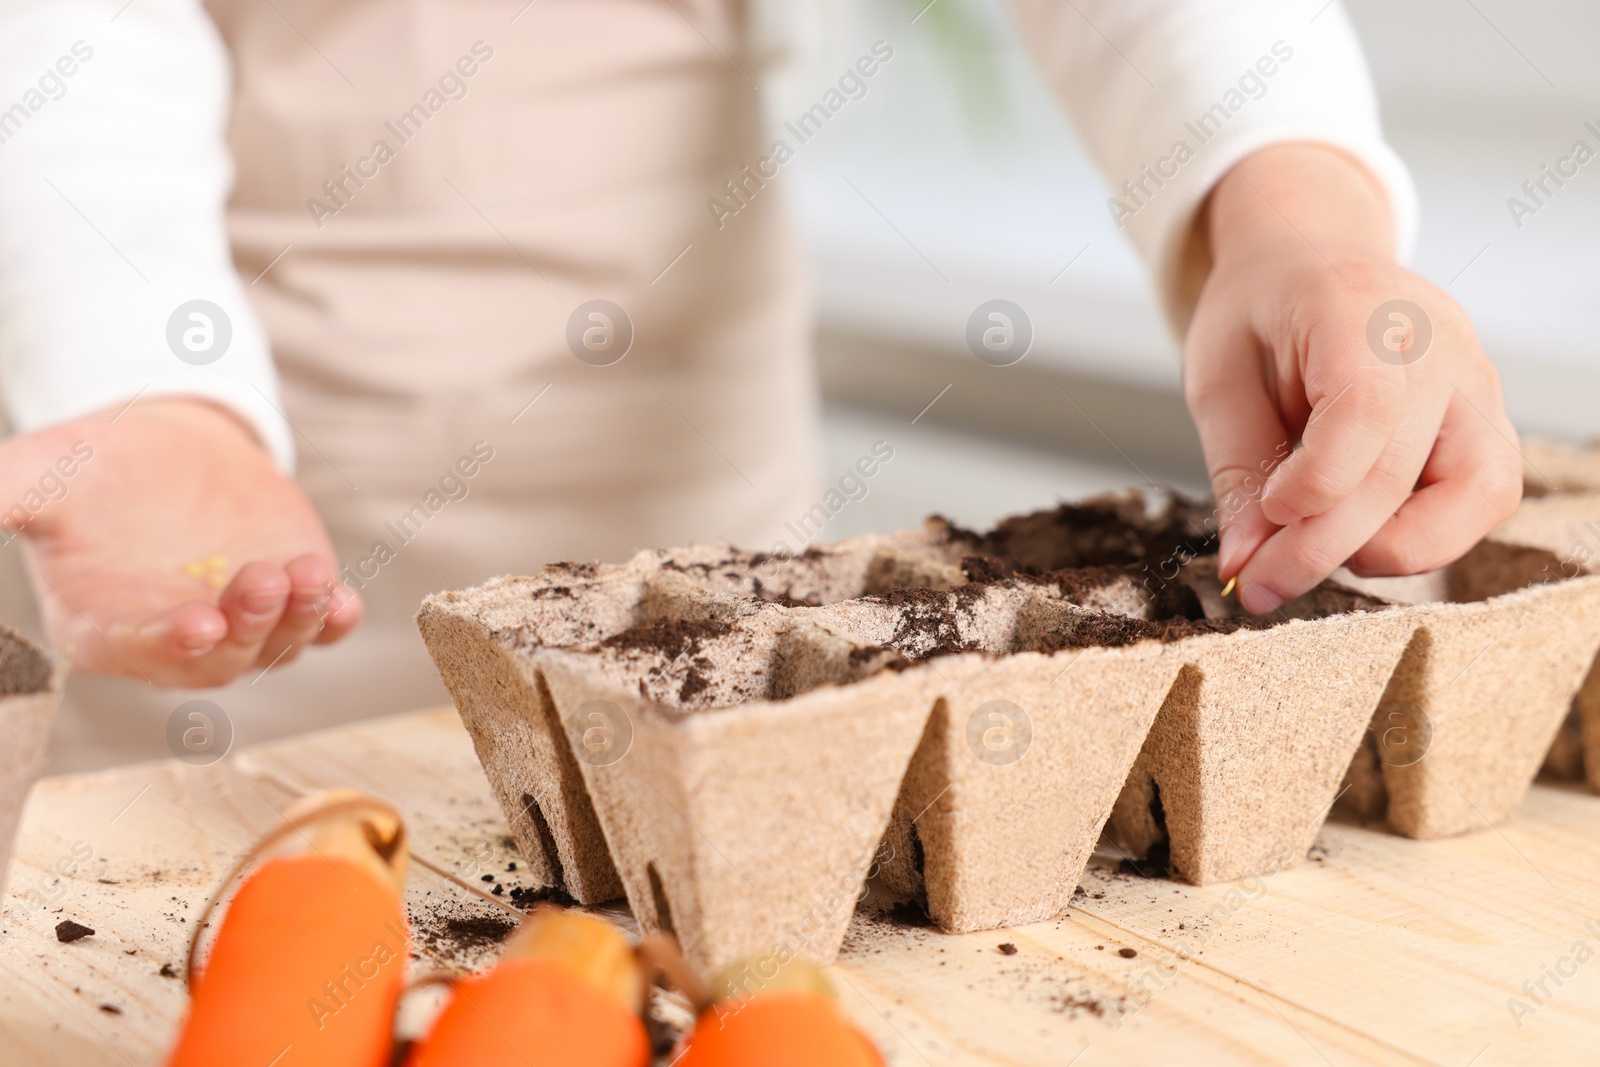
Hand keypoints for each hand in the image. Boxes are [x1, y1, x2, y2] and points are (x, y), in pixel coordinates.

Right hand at [0, 397, 360, 685]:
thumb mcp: (36, 476)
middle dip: (246, 627)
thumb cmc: (90, 467)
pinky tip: (346, 602)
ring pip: (275, 645)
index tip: (196, 625)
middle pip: (219, 660)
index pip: (138, 652)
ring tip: (308, 576)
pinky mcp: (291, 600)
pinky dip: (336, 621)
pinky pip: (320, 627)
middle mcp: (179, 640)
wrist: (165, 444)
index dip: (168, 645)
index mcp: (107, 628)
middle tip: (262, 581)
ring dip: (297, 620)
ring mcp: (241, 625)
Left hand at [1185, 144, 1521, 613]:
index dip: (1316, 484)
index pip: (1365, 409)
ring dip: (1392, 550)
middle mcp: (1440, 342)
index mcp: (1359, 307)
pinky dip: (1426, 537)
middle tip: (1257, 586)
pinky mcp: (1490, 421)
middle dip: (1323, 546)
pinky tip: (1357, 539)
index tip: (1263, 521)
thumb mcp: (1218, 377)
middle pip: (1402, 467)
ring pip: (1475, 493)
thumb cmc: (1259, 316)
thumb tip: (1244, 564)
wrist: (1311, 264)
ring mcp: (1478, 381)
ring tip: (1310, 557)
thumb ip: (1236, 469)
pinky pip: (1484, 498)